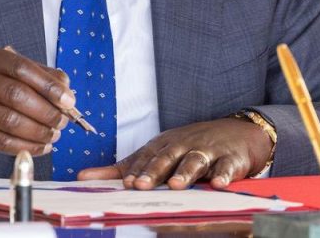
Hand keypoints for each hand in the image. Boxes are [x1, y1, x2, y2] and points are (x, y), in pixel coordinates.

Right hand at [0, 46, 72, 155]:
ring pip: (10, 121)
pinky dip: (27, 146)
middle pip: (16, 95)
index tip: (69, 100)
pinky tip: (42, 147)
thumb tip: (67, 90)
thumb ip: (40, 75)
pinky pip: (2, 141)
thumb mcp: (9, 72)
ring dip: (38, 131)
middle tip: (62, 122)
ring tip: (54, 135)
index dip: (48, 85)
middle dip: (45, 111)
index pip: (22, 68)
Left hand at [78, 117, 271, 189]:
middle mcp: (182, 145)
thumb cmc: (189, 146)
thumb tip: (82, 178)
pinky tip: (218, 184)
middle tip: (141, 185)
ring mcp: (207, 151)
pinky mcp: (230, 159)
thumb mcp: (157, 153)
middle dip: (154, 171)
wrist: (236, 133)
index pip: (146, 158)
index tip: (125, 183)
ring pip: (194, 161)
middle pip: (167, 158)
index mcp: (163, 145)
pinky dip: (223, 175)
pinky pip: (226, 167)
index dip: (136, 171)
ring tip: (175, 185)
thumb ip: (121, 168)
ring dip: (185, 172)